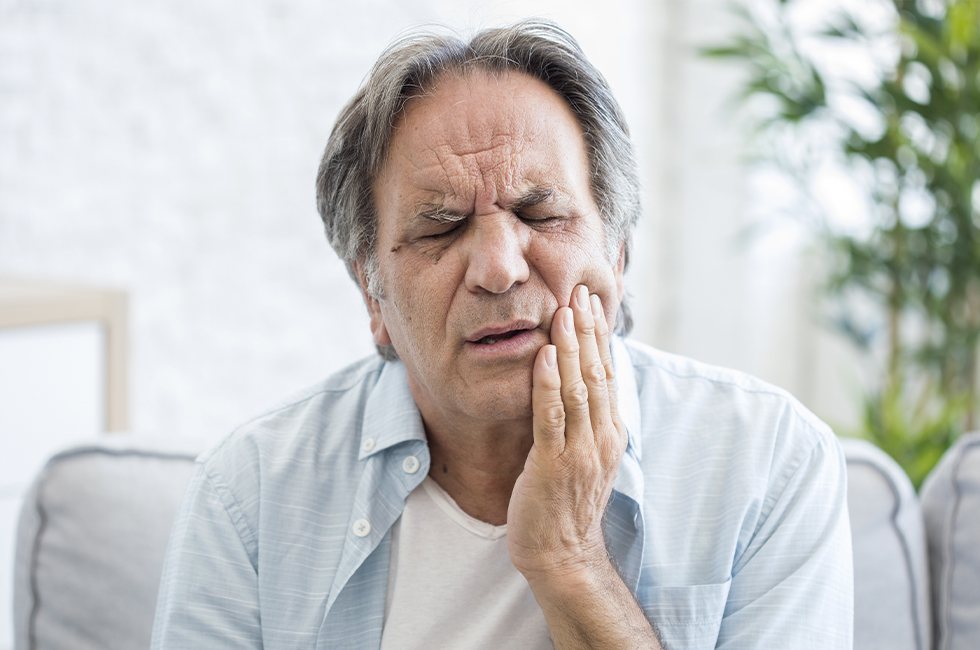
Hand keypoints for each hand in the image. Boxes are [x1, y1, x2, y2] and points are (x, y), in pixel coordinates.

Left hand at [507, 284, 627, 580]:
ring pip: (578, 388)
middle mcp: (602, 437)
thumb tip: (579, 381)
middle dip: (588, 331)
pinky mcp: (553, 464)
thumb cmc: (567, 503)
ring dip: (570, 347)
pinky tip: (542, 355)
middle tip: (580, 292)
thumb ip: (586, 419)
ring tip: (564, 312)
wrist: (563, 554)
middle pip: (597, 373)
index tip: (592, 302)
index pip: (608, 373)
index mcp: (611, 432)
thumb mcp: (586, 454)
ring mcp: (580, 451)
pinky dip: (547, 383)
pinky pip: (551, 417)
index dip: (600, 336)